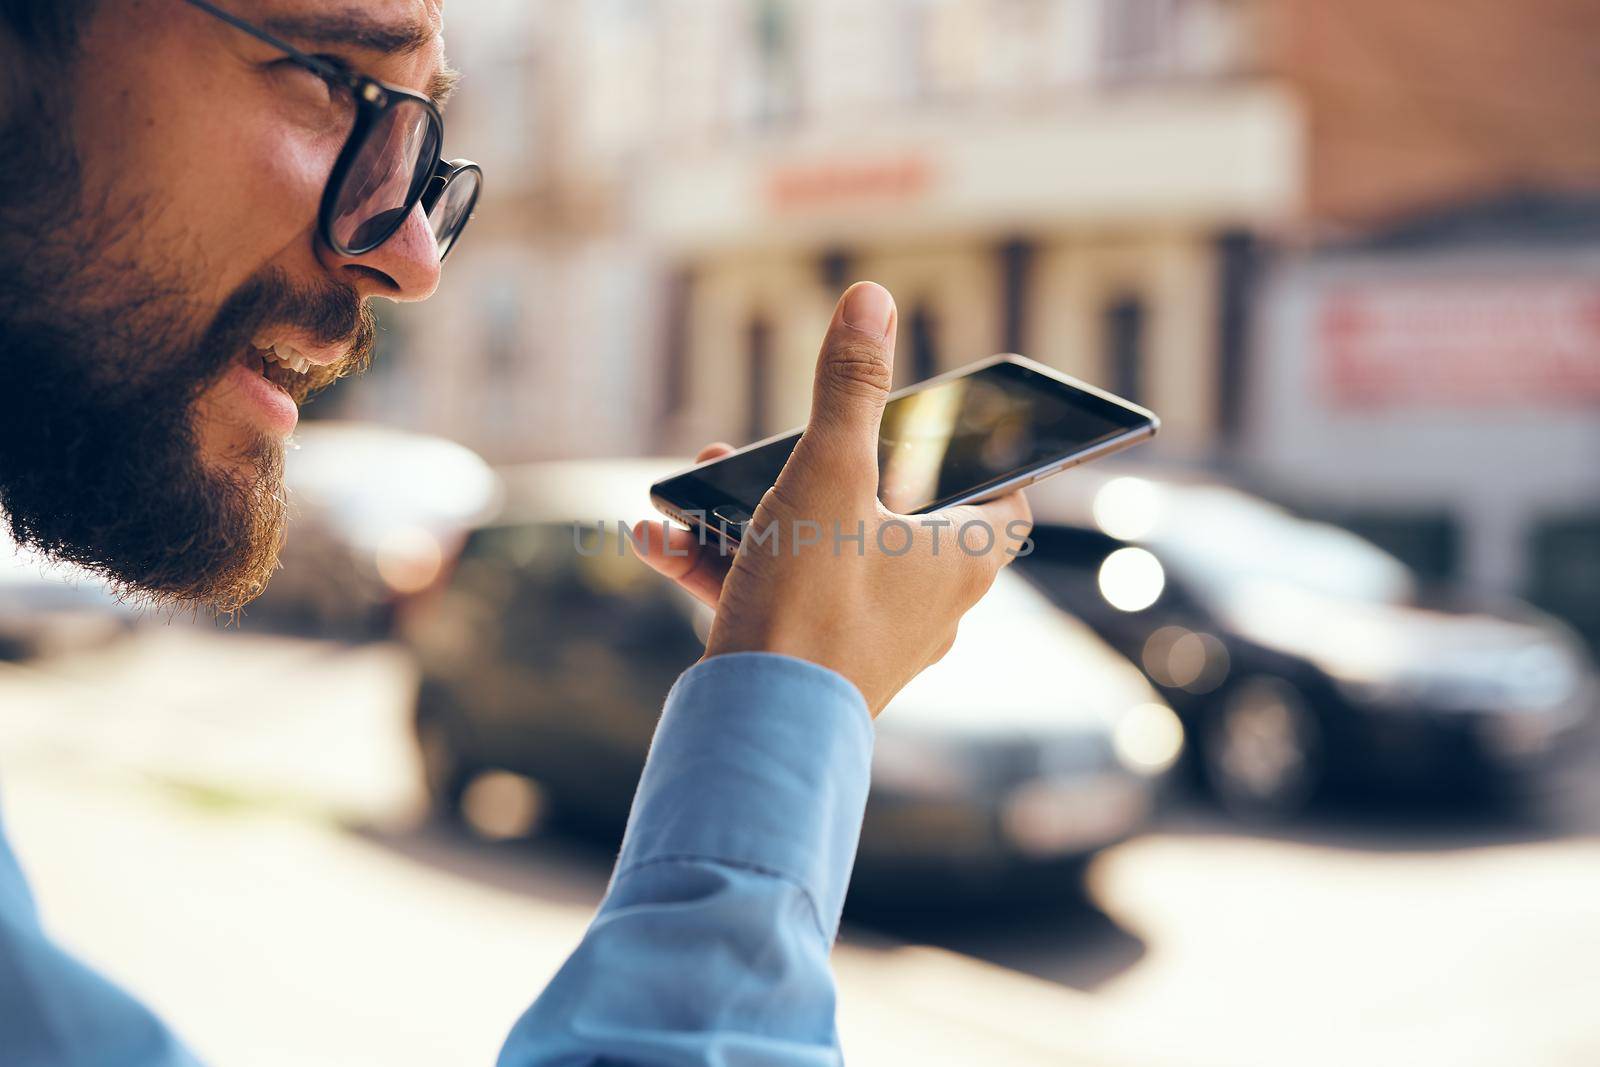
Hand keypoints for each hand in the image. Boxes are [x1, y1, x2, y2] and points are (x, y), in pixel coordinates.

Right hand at [632, 282, 1031, 715]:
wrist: (756, 730)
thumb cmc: (812, 601)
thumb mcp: (828, 474)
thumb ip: (848, 388)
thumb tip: (871, 301)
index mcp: (961, 558)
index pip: (1006, 495)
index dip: (981, 453)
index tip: (939, 424)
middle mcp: (928, 603)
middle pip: (891, 512)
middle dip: (819, 466)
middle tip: (776, 443)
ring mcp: (869, 636)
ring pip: (821, 551)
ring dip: (757, 511)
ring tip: (701, 478)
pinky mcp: (814, 662)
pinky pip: (779, 597)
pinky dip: (727, 565)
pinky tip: (659, 537)